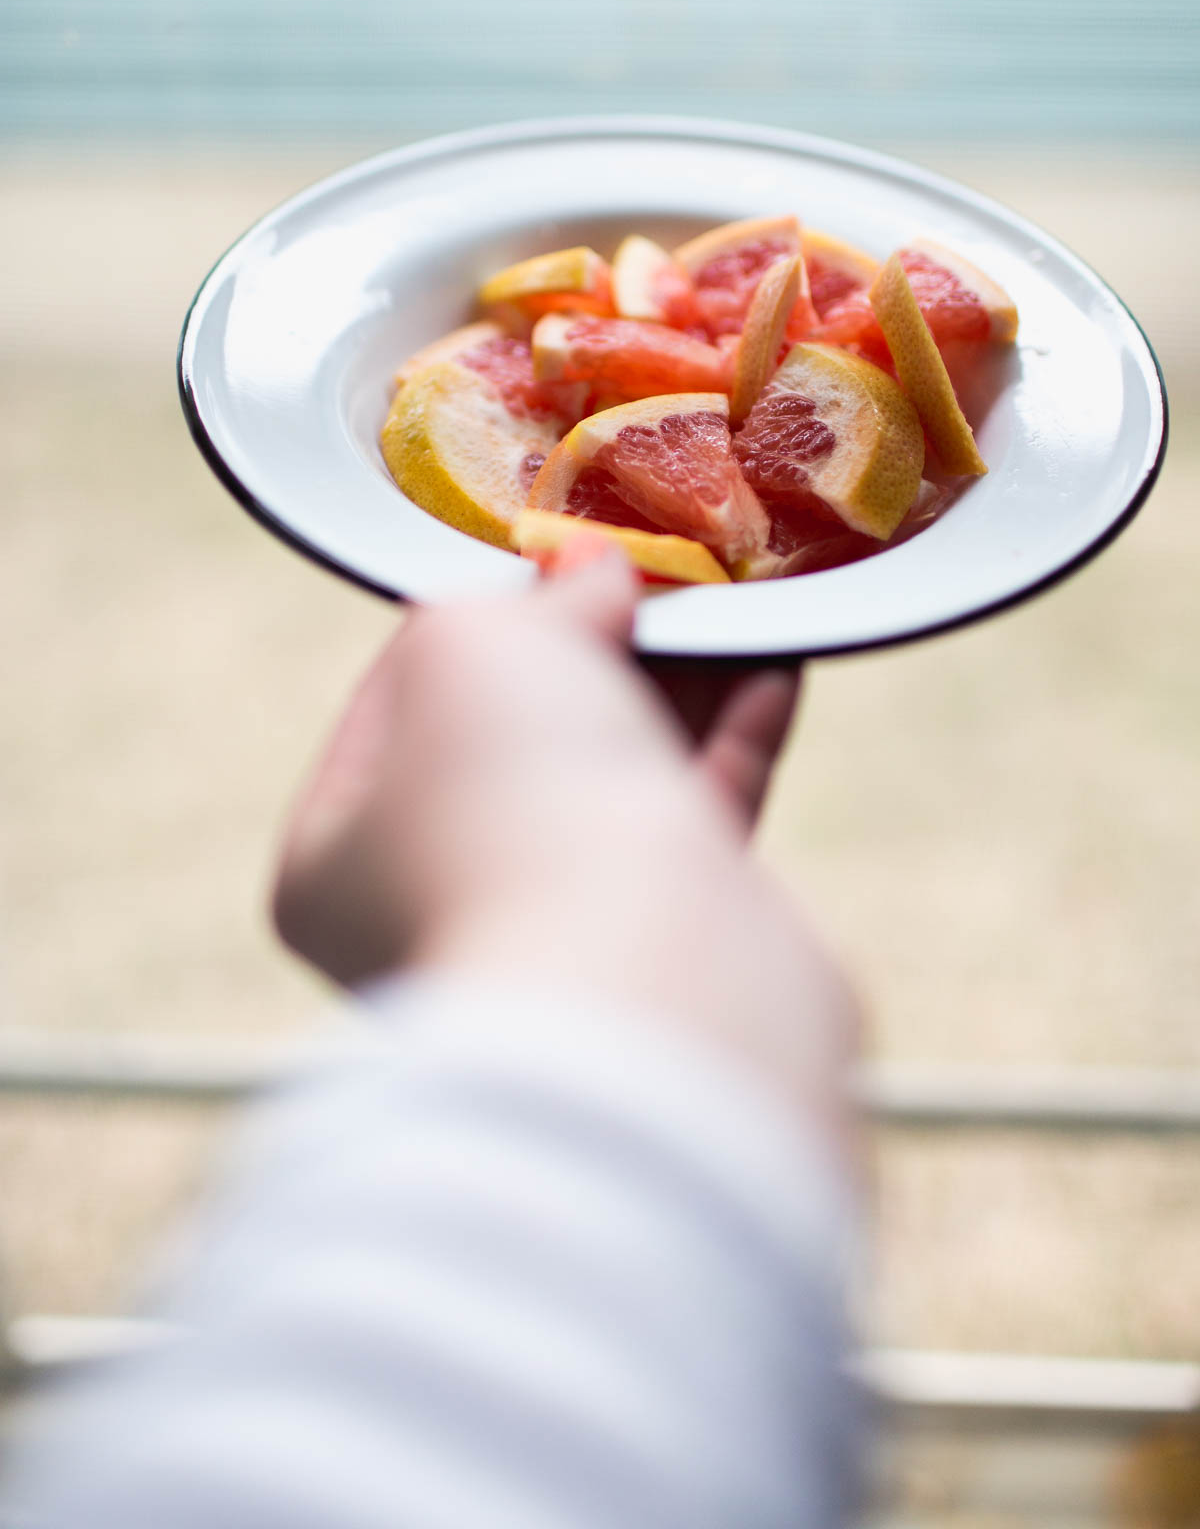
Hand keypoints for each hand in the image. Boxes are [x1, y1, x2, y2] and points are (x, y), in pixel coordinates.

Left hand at [273, 550, 857, 1138]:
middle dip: (590, 645)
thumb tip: (592, 574)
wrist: (646, 980)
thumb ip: (528, 593)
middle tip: (649, 573)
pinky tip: (771, 666)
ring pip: (616, 774)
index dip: (471, 612)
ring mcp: (556, 928)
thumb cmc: (509, 805)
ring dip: (674, 682)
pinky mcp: (669, 943)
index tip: (546, 556)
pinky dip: (730, 739)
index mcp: (335, 855)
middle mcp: (436, 902)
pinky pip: (695, 819)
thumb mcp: (472, 642)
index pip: (392, 699)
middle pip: (517, 733)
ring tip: (725, 602)